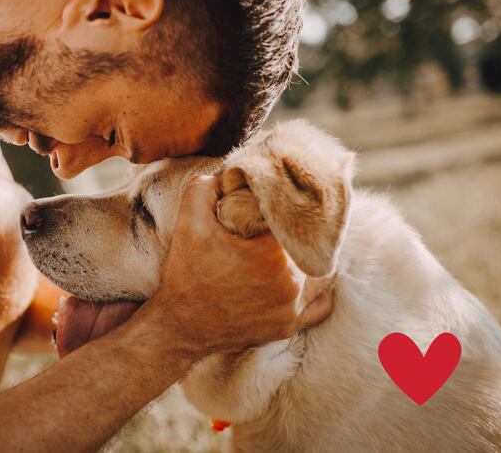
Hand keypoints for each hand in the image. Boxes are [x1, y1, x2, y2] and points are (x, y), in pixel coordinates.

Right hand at [148, 175, 332, 358]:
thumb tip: (228, 175)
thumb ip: (205, 187)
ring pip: (320, 272)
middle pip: (310, 244)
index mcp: (273, 254)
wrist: (179, 326)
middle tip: (282, 224)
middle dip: (297, 232)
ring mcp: (292, 308)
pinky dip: (317, 290)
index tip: (275, 204)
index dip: (286, 207)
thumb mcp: (189, 223)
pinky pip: (320, 305)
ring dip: (309, 258)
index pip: (296, 219)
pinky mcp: (289, 326)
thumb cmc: (186, 275)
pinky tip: (304, 276)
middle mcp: (291, 283)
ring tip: (295, 246)